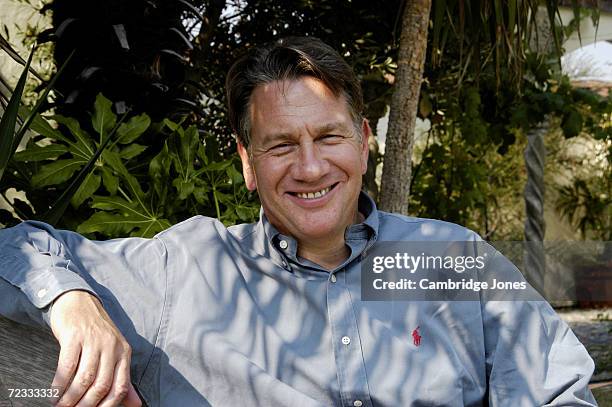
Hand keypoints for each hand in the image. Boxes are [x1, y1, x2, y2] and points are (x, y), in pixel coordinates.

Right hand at [49, 290, 141, 406]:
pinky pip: (67, 366)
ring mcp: (93, 340)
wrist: (78, 301)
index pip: (122, 386)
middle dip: (87, 405)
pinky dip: (60, 384)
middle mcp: (112, 346)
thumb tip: (135, 404)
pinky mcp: (74, 336)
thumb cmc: (96, 330)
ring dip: (71, 398)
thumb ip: (122, 377)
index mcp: (124, 352)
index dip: (109, 405)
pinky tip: (54, 393)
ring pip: (85, 378)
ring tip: (61, 406)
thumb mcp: (114, 351)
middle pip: (102, 385)